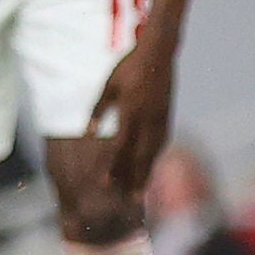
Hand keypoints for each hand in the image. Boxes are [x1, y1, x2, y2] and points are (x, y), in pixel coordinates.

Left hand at [86, 33, 176, 194]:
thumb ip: (99, 110)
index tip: (103, 183)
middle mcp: (147, 121)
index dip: (111, 166)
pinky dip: (154, 157)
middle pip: (139, 156)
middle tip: (130, 201)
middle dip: (133, 179)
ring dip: (146, 172)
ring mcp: (160, 120)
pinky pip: (161, 142)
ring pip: (152, 152)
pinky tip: (151, 164)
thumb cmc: (129, 67)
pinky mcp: (167, 116)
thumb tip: (87, 132)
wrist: (159, 53)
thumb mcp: (108, 86)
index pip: (119, 147)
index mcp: (130, 113)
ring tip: (141, 190)